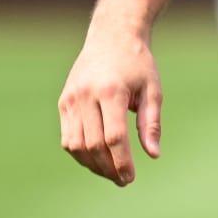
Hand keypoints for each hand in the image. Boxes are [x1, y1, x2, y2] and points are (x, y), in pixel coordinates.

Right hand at [57, 27, 162, 185]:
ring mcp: (71, 99)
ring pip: (75, 145)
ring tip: (111, 173)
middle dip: (108, 167)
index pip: (114, 137)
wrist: (112, 37)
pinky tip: (96, 159)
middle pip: (93, 144)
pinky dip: (80, 153)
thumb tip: (154, 155)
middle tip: (123, 180)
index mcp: (112, 91)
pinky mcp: (63, 102)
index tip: (130, 177)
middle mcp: (87, 95)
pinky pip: (68, 137)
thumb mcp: (153, 89)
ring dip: (92, 164)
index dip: (122, 161)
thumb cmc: (138, 64)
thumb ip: (151, 123)